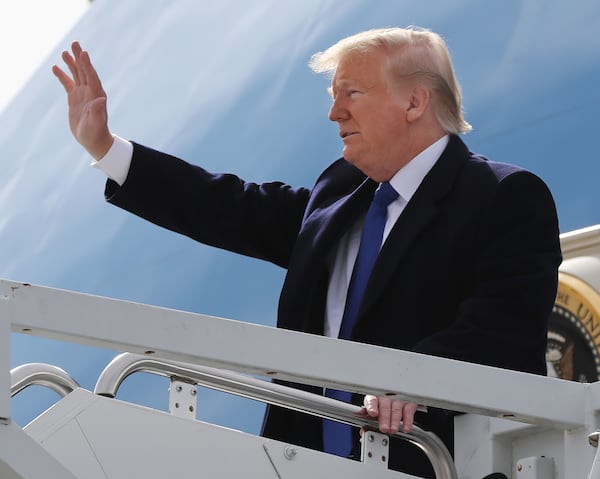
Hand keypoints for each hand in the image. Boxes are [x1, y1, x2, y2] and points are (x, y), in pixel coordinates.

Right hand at [52, 41, 113, 159]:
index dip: (87, 65)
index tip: (83, 53)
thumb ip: (98, 111)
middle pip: (84, 71)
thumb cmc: (96, 133)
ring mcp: (83, 95)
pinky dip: (62, 76)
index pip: (91, 77)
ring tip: (65, 53)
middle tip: (75, 44)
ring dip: (71, 64)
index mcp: (97, 96)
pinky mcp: (75, 99)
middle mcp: (91, 92)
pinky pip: (68, 84)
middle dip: (80, 58)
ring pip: (77, 75)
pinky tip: (55, 67)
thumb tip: (101, 99)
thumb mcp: (96, 123)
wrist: (94, 141)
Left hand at [362, 395, 418, 433]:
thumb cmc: (382, 406)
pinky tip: (405, 428)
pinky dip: (407, 421)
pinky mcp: (409, 403)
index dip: (372, 406)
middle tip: (384, 428)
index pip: (372, 400)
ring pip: (396, 409)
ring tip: (393, 429)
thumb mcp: (373, 410)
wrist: (397, 400)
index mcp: (375, 397)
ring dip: (395, 420)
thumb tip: (362, 425)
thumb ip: (367, 417)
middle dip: (384, 418)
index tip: (372, 413)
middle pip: (385, 406)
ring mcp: (398, 399)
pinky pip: (408, 411)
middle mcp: (386, 397)